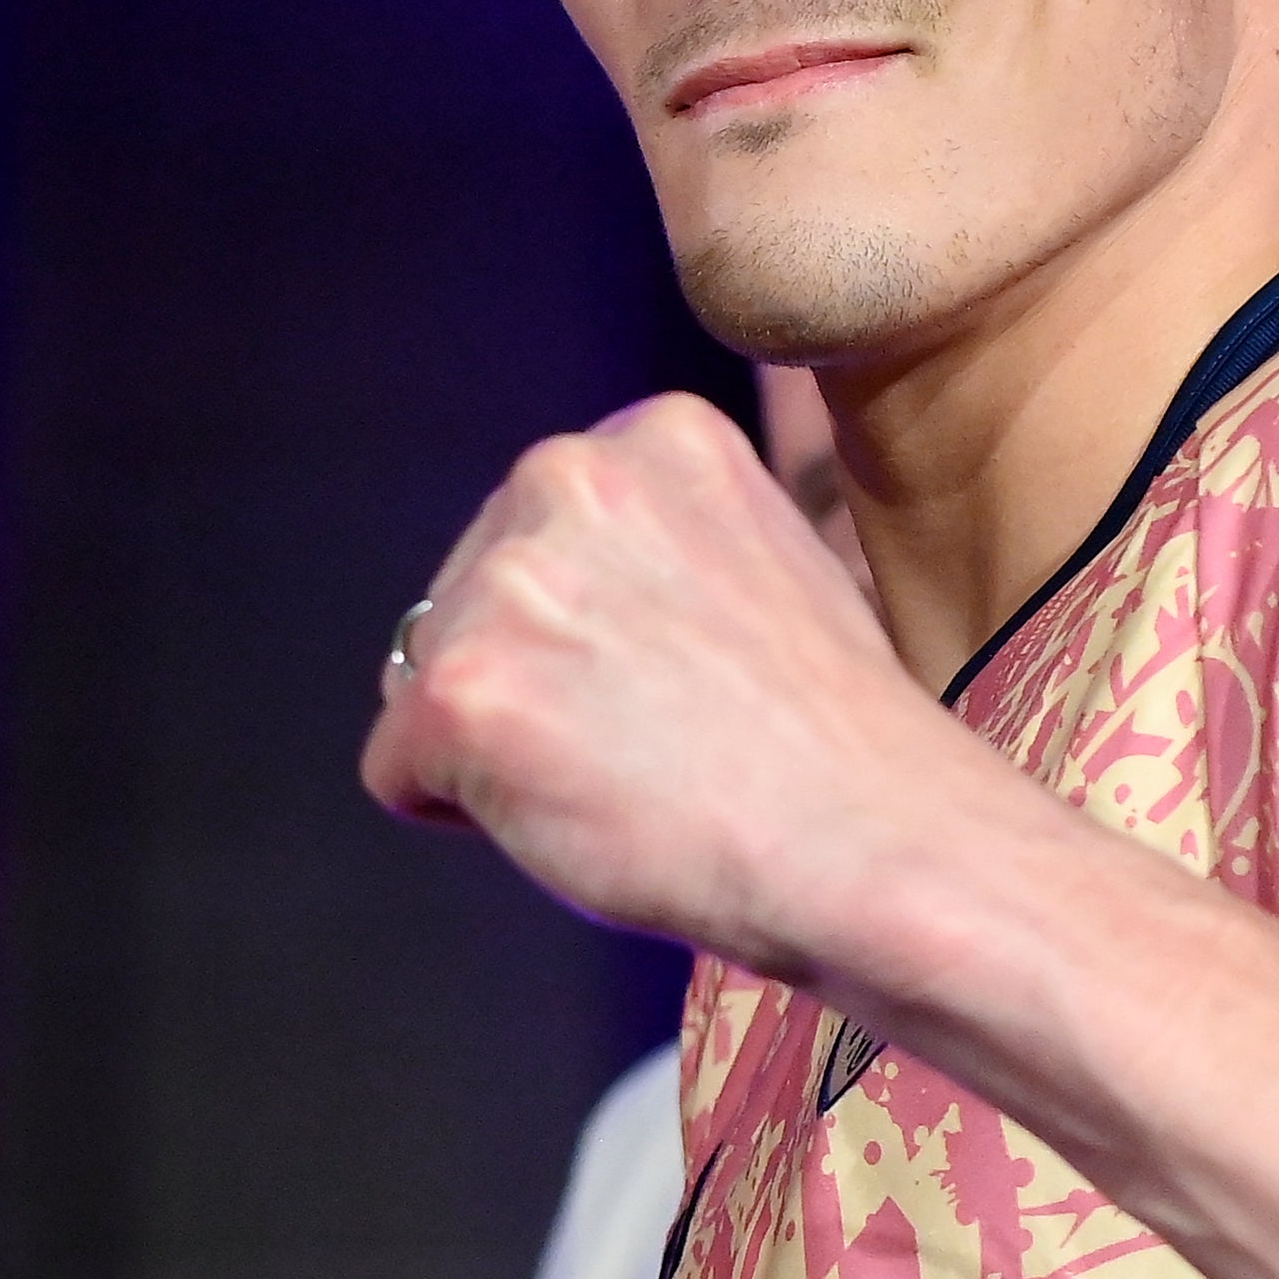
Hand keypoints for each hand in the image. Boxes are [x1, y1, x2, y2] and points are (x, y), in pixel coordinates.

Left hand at [360, 392, 1003, 982]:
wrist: (879, 843)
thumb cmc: (840, 745)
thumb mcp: (760, 564)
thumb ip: (657, 548)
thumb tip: (571, 601)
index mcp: (651, 435)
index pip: (537, 538)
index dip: (586, 635)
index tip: (674, 684)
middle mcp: (566, 476)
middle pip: (466, 601)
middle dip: (531, 681)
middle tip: (652, 743)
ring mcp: (508, 583)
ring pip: (430, 683)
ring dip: (504, 748)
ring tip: (628, 778)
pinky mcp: (461, 690)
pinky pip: (399, 772)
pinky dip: (462, 814)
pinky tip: (578, 818)